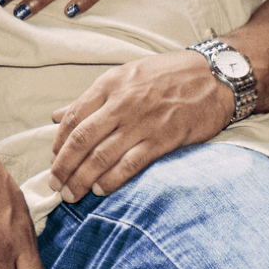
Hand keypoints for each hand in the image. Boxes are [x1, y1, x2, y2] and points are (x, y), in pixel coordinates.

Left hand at [49, 50, 231, 202]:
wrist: (215, 75)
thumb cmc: (169, 74)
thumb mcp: (127, 75)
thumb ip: (91, 98)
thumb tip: (56, 116)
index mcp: (111, 83)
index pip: (73, 116)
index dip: (59, 142)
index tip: (53, 158)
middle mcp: (122, 102)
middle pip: (82, 140)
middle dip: (63, 166)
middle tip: (55, 184)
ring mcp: (142, 122)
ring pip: (101, 156)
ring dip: (81, 179)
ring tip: (72, 194)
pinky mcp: (162, 140)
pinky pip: (129, 165)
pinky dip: (111, 181)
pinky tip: (101, 190)